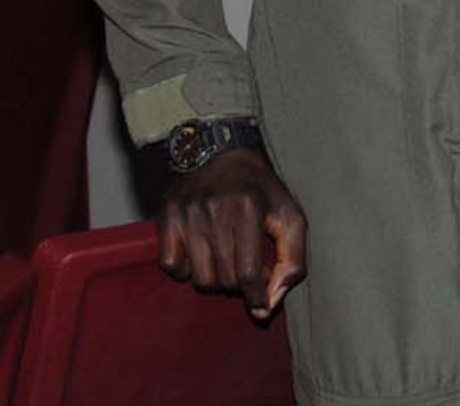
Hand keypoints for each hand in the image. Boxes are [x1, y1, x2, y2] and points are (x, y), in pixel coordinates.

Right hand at [157, 147, 307, 319]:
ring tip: (228, 260)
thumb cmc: (260, 189)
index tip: (262, 308)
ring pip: (199, 278)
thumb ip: (291, 258)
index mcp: (249, 208)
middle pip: (223, 279)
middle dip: (240, 284)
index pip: (247, 271)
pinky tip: (202, 254)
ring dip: (216, 279)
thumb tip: (271, 302)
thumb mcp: (289, 215)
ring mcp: (187, 214)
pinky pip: (171, 266)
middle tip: (248, 268)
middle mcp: (215, 210)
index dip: (256, 296)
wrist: (220, 151)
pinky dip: (187, 270)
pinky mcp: (167, 217)